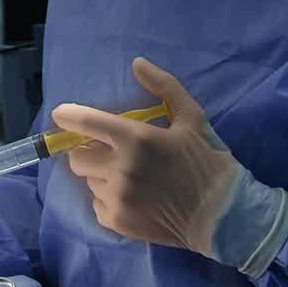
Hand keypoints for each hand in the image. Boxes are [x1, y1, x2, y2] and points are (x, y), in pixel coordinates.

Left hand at [53, 58, 249, 258]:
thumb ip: (164, 87)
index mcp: (136, 139)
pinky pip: (96, 205)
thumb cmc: (209, 162)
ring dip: (100, 175)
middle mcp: (121, 169)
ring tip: (126, 176)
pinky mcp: (120, 223)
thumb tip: (138, 63)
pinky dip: (107, 200)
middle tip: (107, 151)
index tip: (61, 115)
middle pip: (78, 156)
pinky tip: (129, 197)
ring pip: (88, 181)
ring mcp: (119, 198)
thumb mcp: (192, 117)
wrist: (226, 217)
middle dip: (87, 150)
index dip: (68, 117)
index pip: (86, 123)